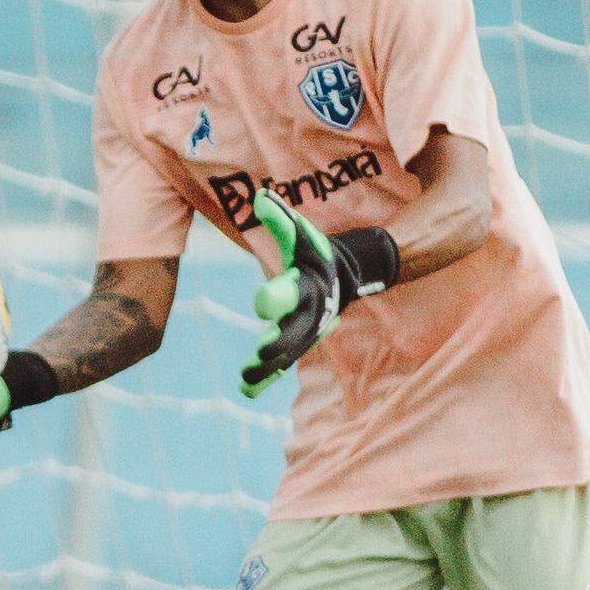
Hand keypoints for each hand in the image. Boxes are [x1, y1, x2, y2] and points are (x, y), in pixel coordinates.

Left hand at [238, 190, 396, 397]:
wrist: (345, 276)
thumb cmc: (315, 252)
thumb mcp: (300, 234)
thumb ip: (280, 219)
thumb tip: (258, 198)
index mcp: (309, 284)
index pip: (294, 291)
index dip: (279, 296)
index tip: (260, 303)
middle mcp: (311, 311)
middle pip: (297, 329)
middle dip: (280, 340)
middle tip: (260, 352)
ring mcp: (308, 330)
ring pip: (290, 353)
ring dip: (269, 368)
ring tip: (244, 381)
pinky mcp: (301, 342)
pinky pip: (285, 363)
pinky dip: (267, 377)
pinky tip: (246, 391)